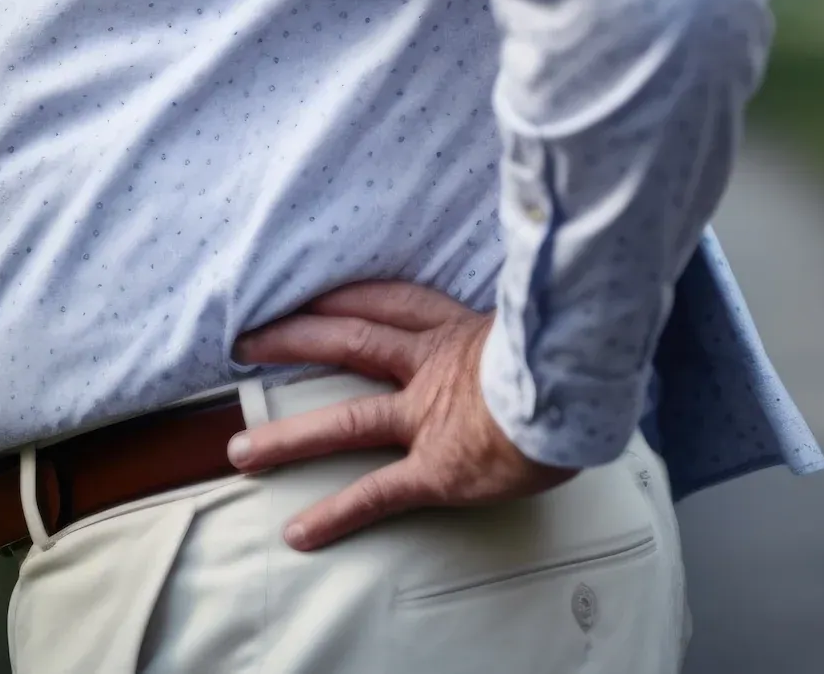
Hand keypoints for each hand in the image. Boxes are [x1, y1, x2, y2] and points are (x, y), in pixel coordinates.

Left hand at [229, 280, 574, 549]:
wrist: (581, 389)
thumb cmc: (571, 356)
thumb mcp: (540, 318)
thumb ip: (520, 313)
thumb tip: (538, 301)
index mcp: (456, 329)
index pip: (388, 301)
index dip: (345, 295)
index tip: (311, 291)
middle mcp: (431, 367)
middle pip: (349, 342)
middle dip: (293, 340)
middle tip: (247, 340)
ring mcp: (429, 417)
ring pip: (347, 421)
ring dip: (289, 437)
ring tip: (241, 453)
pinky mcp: (437, 468)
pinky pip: (378, 493)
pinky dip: (336, 515)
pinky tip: (302, 533)